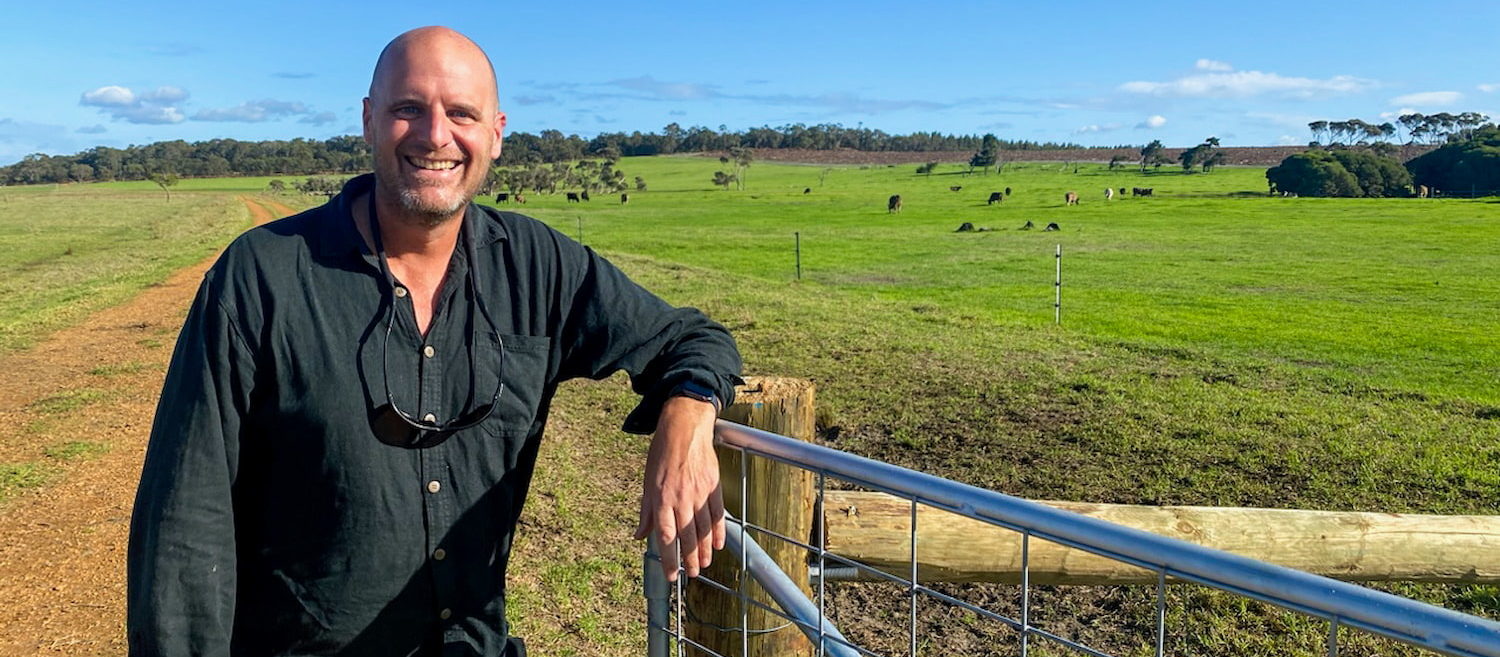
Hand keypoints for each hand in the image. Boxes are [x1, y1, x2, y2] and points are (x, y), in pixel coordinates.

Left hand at [635, 396, 724, 581]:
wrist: (685, 428)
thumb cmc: (662, 453)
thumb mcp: (647, 482)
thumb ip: (646, 511)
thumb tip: (639, 535)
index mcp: (661, 499)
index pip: (666, 537)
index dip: (669, 559)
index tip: (671, 575)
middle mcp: (681, 499)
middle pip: (687, 538)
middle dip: (689, 560)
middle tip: (692, 575)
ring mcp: (699, 494)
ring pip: (703, 530)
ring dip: (703, 551)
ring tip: (703, 566)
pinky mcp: (713, 487)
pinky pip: (717, 515)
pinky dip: (718, 532)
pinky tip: (717, 545)